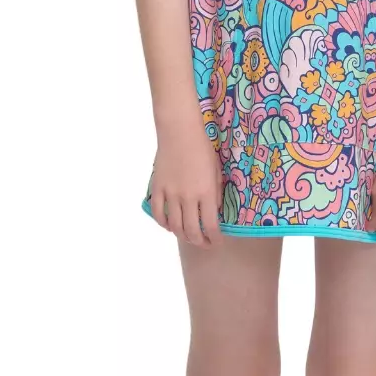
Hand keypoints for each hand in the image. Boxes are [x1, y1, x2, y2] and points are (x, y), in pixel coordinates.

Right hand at [149, 114, 224, 247]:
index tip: (217, 242)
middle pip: (192, 231)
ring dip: (183, 235)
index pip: (211, 226)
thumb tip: (214, 212)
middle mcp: (188, 197)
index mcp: (206, 192)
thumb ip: (216, 193)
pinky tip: (170, 225)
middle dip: (200, 242)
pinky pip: (158, 214)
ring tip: (189, 236)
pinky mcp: (158, 189)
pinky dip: (164, 224)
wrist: (180, 131)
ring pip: (174, 226)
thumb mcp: (217, 170)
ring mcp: (170, 194)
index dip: (215, 238)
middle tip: (204, 243)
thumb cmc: (202, 148)